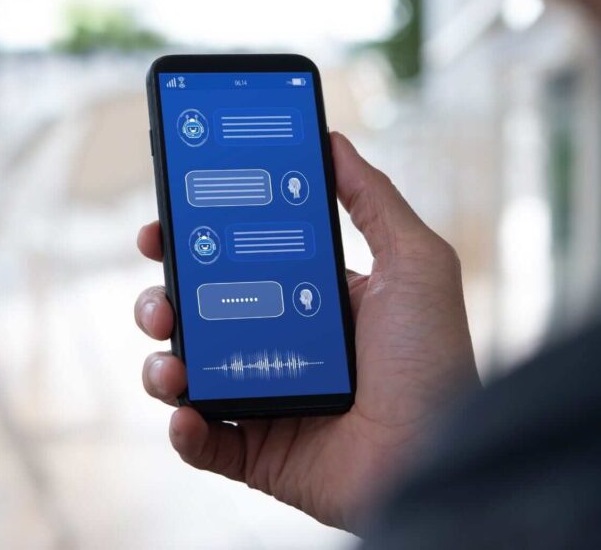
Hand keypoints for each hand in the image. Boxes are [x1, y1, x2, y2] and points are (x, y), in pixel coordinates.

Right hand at [134, 132, 479, 533]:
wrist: (440, 459)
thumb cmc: (434, 361)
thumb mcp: (415, 263)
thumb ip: (373, 199)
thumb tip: (332, 140)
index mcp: (304, 300)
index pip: (234, 261)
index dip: (193, 240)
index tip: (166, 221)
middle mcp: (275, 346)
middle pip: (195, 313)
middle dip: (160, 298)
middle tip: (160, 295)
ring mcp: (261, 398)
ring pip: (184, 373)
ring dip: (160, 363)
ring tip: (172, 362)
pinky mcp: (256, 452)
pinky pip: (200, 441)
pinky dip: (182, 429)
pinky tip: (188, 413)